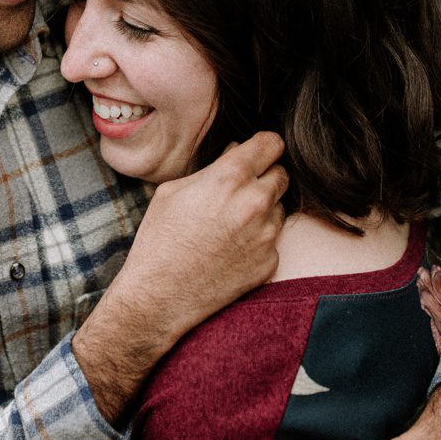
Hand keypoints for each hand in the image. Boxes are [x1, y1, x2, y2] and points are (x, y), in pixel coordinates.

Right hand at [74, 134, 286, 420]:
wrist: (159, 297)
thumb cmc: (160, 240)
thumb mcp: (174, 191)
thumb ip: (213, 167)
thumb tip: (237, 152)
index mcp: (229, 178)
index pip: (272, 143)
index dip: (263, 146)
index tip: (258, 153)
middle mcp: (255, 203)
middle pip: (281, 174)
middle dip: (264, 178)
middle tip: (240, 191)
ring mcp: (266, 235)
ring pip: (279, 208)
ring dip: (262, 210)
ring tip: (229, 225)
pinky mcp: (270, 262)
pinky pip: (273, 239)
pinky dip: (259, 240)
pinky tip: (232, 250)